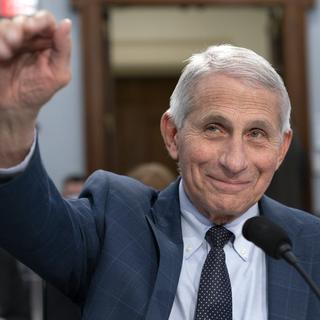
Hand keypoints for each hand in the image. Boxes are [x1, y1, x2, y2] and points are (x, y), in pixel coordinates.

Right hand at [0, 11, 71, 166]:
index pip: (45, 21)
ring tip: (6, 53)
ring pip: (7, 25)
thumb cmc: (39, 92)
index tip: (31, 29)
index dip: (39, 20)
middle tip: (15, 41)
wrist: (15, 107)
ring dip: (6, 35)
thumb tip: (67, 23)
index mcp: (48, 43)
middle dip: (19, 28)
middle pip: (24, 20)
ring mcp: (12, 42)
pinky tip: (2, 55)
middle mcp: (30, 39)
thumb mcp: (58, 74)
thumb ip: (63, 49)